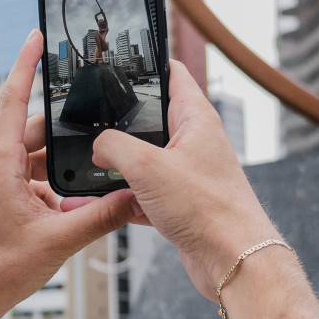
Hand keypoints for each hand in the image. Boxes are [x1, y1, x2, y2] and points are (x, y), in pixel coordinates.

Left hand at [0, 31, 133, 318]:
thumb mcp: (57, 242)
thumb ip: (100, 217)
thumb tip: (137, 197)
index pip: (14, 98)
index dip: (27, 63)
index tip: (37, 34)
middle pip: (38, 129)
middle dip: (70, 128)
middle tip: (105, 119)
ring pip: (39, 154)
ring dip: (66, 162)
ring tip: (101, 167)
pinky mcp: (1, 192)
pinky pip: (34, 175)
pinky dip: (56, 182)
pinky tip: (82, 198)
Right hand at [89, 63, 276, 302]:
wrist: (233, 260)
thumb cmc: (209, 209)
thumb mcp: (147, 166)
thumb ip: (114, 146)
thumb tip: (98, 146)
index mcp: (195, 118)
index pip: (172, 74)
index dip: (147, 62)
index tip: (119, 58)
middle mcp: (193, 142)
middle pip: (149, 119)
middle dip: (118, 121)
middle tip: (88, 117)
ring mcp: (186, 174)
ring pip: (141, 160)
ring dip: (115, 166)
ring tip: (85, 166)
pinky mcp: (179, 203)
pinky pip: (141, 194)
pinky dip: (120, 199)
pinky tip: (97, 205)